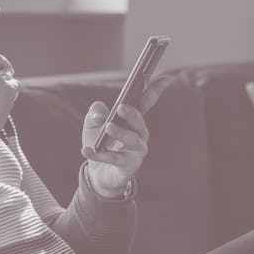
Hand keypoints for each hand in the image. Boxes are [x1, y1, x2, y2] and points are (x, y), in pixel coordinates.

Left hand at [80, 75, 170, 197]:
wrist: (97, 174)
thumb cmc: (100, 144)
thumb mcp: (92, 126)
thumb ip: (94, 114)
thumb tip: (98, 110)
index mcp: (132, 121)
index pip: (145, 104)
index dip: (155, 91)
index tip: (166, 78)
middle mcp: (139, 135)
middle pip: (140, 122)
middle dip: (132, 114)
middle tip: (121, 107)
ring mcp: (136, 152)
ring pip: (132, 140)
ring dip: (120, 132)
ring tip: (108, 127)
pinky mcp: (127, 166)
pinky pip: (114, 158)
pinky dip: (99, 154)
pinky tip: (86, 150)